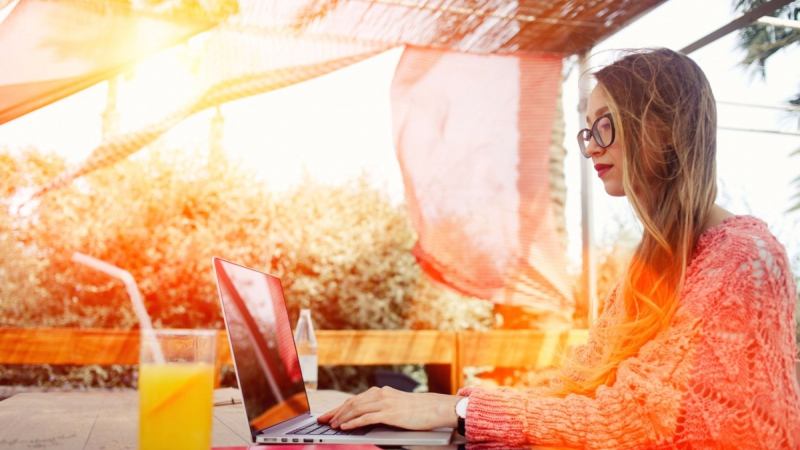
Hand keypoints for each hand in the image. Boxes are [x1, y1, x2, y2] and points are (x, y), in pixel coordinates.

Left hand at [317, 386, 462, 430]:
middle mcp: (380, 394)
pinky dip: (353, 422)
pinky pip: (366, 417)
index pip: (354, 399)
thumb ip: (380, 409)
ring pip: (356, 408)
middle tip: (322, 420)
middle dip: (335, 412)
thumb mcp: (395, 406)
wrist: (434, 408)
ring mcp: (384, 402)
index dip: (339, 407)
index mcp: (380, 392)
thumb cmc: (416, 410)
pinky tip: (345, 427)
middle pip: (352, 402)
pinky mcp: (389, 413)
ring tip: (332, 425)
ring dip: (341, 418)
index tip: (327, 414)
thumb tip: (363, 418)